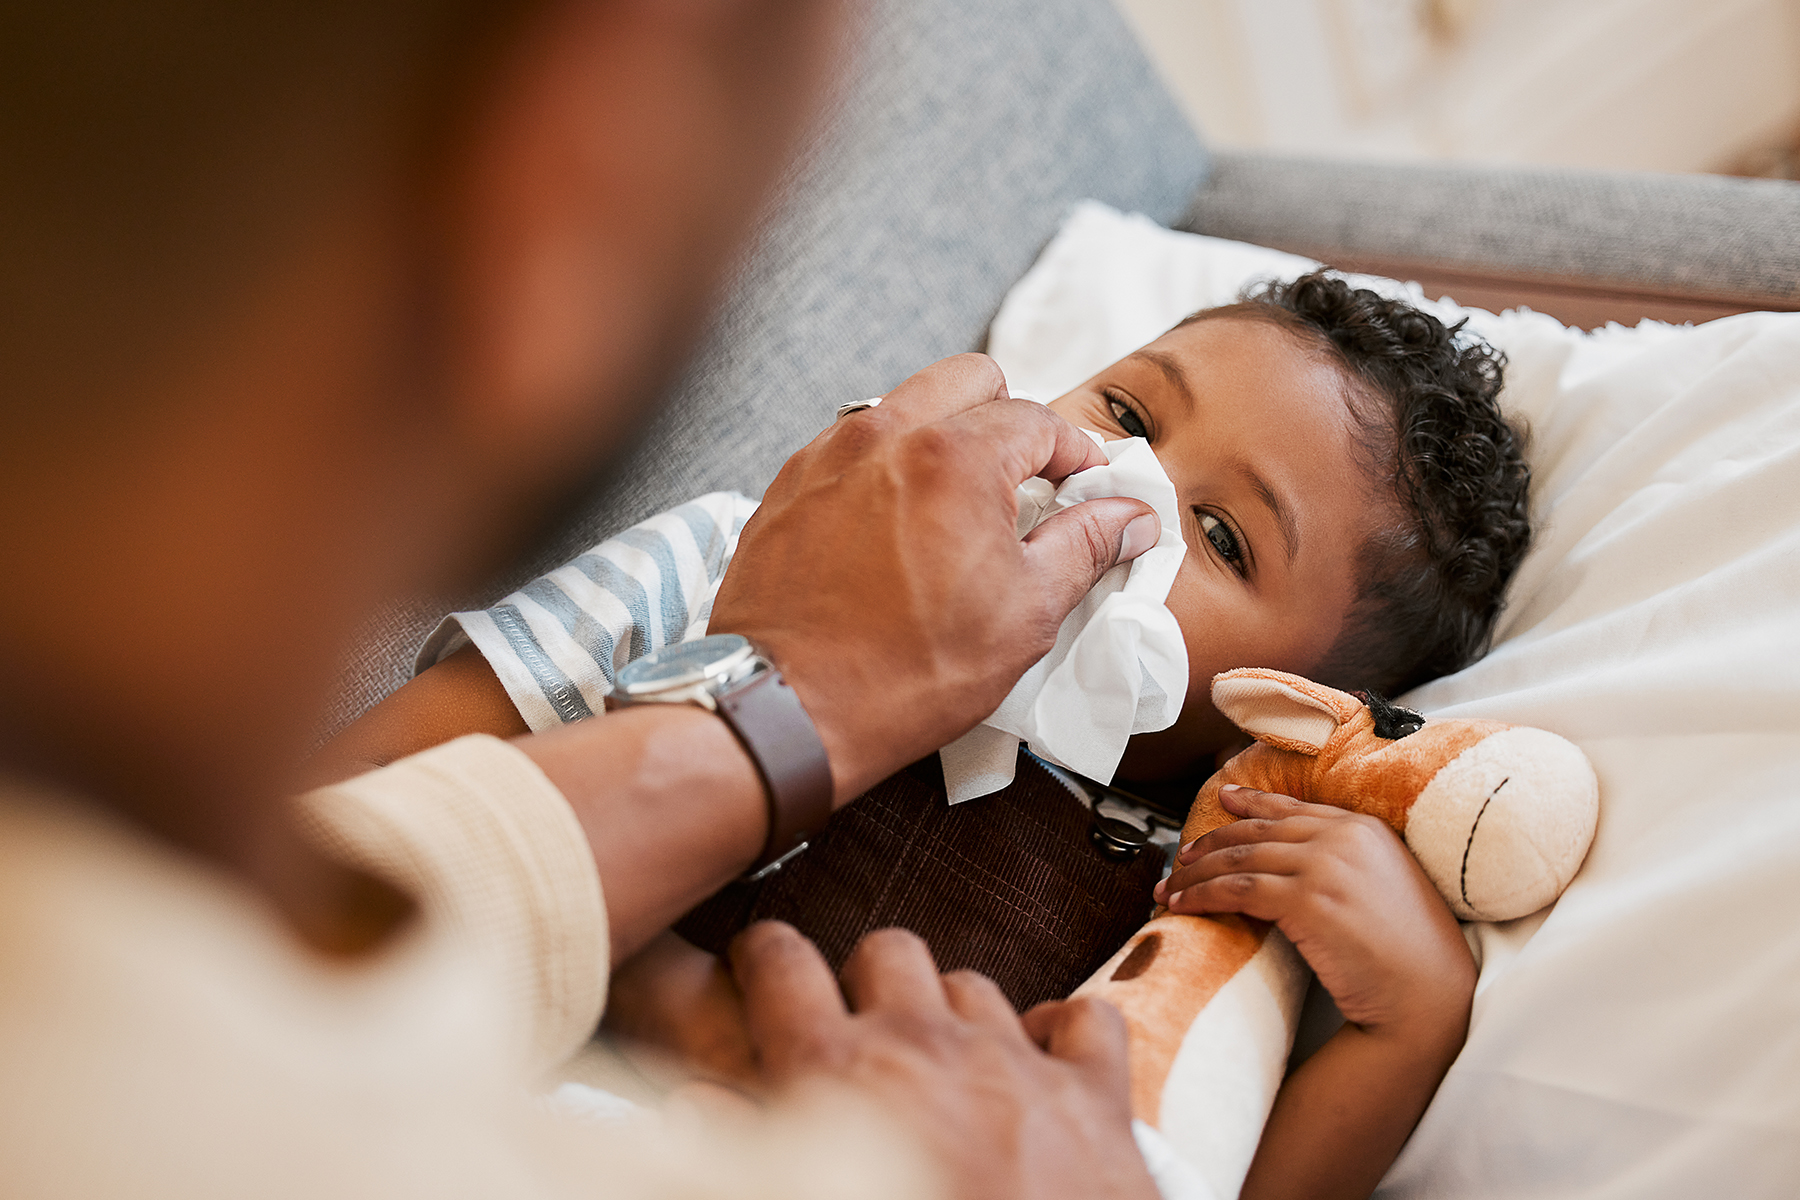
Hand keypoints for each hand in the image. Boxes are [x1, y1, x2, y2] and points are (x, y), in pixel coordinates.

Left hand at [706, 353, 1158, 801]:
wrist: (787, 709)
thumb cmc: (905, 672)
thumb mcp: (1024, 614)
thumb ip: (1084, 547)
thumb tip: (1128, 517)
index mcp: (954, 457)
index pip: (1038, 420)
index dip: (1076, 455)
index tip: (1086, 490)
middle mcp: (886, 436)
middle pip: (969, 381)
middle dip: (1009, 419)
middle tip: (1024, 484)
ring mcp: (828, 456)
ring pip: (905, 405)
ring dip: (945, 436)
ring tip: (959, 507)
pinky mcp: (789, 486)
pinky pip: (852, 447)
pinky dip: (887, 468)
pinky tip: (898, 527)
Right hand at [730, 922, 1158, 1199]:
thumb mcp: (797, 1197)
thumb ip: (744, 1148)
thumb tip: (691, 1106)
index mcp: (838, 1071)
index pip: (781, 962)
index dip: (764, 959)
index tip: (762, 974)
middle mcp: (926, 1045)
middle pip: (887, 952)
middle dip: (868, 982)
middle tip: (860, 1032)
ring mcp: (1017, 1064)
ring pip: (975, 985)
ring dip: (954, 1015)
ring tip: (942, 1065)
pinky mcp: (1094, 1098)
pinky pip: (1086, 1022)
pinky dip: (1064, 1034)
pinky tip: (1044, 1068)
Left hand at [1153, 786, 1473, 1035]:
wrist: (1429, 996)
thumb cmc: (1410, 955)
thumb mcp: (1383, 887)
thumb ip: (1344, 862)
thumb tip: (1294, 863)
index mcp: (1364, 829)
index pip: (1292, 809)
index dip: (1251, 805)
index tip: (1224, 801)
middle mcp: (1343, 838)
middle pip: (1256, 831)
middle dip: (1209, 844)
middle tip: (1180, 858)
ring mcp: (1326, 866)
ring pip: (1239, 859)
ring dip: (1195, 875)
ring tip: (1170, 889)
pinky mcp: (1308, 900)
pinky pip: (1237, 891)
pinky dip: (1202, 897)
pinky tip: (1183, 908)